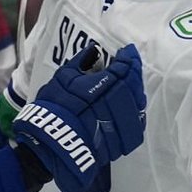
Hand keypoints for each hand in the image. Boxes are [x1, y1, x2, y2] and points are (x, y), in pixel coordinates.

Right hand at [14, 45, 145, 191]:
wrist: (53, 141)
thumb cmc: (55, 106)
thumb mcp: (63, 78)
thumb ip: (82, 63)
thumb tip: (93, 50)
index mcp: (103, 86)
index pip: (124, 68)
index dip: (129, 58)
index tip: (128, 52)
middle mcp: (117, 104)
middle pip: (134, 85)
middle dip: (133, 73)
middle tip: (130, 66)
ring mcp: (123, 124)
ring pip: (138, 104)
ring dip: (136, 92)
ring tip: (131, 85)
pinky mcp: (125, 141)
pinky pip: (137, 123)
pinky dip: (136, 112)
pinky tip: (131, 106)